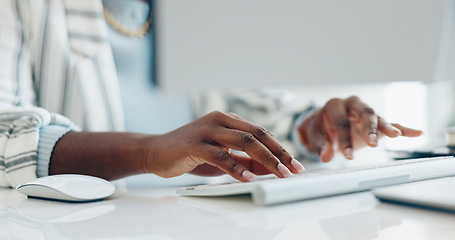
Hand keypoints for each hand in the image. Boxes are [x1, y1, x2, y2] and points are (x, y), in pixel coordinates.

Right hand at [145, 111, 305, 181]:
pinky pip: (220, 156)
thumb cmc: (189, 153)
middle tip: (293, 169)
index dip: (280, 148)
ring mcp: (206, 130)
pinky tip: (248, 179)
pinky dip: (237, 168)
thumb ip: (243, 159)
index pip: (260, 132)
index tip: (294, 163)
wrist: (155, 151)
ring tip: (279, 173)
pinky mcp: (194, 144)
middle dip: (279, 153)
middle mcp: (219, 120)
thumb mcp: (221, 156)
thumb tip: (268, 168)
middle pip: (257, 135)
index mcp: (227, 120)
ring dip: (265, 159)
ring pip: (243, 141)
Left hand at [297, 96, 422, 161]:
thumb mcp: (315, 136)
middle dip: (368, 128)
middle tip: (372, 144)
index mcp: (334, 106)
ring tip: (395, 136)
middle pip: (363, 114)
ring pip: (378, 117)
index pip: (340, 123)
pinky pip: (391, 123)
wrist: (324, 122)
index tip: (348, 156)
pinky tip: (417, 133)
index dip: (345, 140)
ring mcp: (365, 112)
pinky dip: (403, 129)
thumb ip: (320, 145)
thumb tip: (326, 157)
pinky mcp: (375, 121)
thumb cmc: (319, 128)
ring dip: (386, 127)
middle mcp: (352, 104)